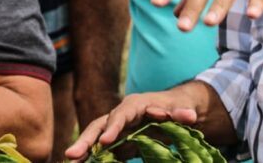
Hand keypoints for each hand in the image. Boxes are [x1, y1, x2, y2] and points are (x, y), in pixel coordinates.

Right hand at [64, 92, 198, 161]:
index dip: (113, 127)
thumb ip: (182, 113)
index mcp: (134, 105)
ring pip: (96, 138)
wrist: (172, 112)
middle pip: (100, 125)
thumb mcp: (182, 109)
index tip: (105, 141)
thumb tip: (190, 116)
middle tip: (72, 154)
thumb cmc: (175, 108)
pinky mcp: (118, 142)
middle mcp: (120, 115)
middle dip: (86, 140)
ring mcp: (116, 129)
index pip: (120, 114)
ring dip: (83, 151)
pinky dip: (92, 159)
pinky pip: (102, 151)